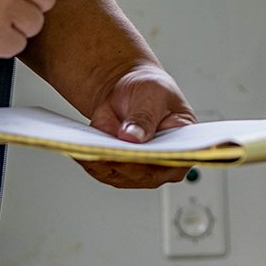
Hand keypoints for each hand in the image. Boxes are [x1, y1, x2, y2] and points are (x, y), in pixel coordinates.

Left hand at [78, 63, 196, 187]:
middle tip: (109, 153)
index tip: (142, 155)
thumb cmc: (152, 90)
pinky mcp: (117, 167)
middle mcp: (163, 163)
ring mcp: (139, 169)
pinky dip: (91, 162)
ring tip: (90, 150)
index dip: (159, 160)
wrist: (130, 88)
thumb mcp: (153, 94)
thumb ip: (145, 116)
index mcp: (183, 146)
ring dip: (103, 165)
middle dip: (125, 164)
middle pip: (145, 173)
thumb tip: (132, 138)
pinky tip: (82, 151)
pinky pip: (102, 171)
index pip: (174, 160)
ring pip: (121, 176)